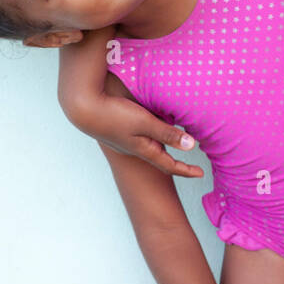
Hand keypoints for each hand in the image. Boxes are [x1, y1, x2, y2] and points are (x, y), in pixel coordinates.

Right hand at [89, 98, 204, 179]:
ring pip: (149, 146)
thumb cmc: (115, 115)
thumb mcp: (145, 123)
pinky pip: (140, 137)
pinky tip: (151, 126)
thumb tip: (192, 146)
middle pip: (159, 157)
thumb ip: (167, 133)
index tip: (200, 174)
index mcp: (143, 149)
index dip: (186, 170)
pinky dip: (152, 135)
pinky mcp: (118, 130)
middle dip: (175, 161)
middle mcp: (135, 148)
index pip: (169, 165)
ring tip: (174, 140)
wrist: (83, 109)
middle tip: (189, 164)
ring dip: (163, 145)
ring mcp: (125, 141)